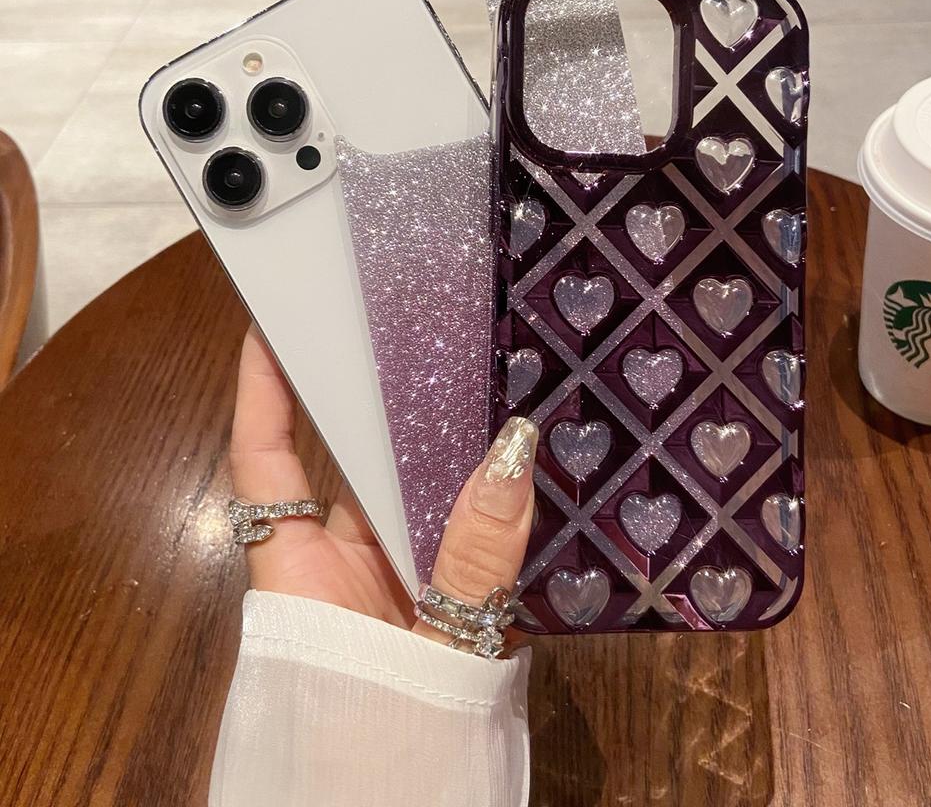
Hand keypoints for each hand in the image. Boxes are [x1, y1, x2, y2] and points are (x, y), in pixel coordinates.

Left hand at [229, 326, 537, 645]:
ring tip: (487, 382)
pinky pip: (454, 535)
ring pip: (412, 499)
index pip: (265, 462)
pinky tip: (521, 461)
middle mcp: (338, 566)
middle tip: (423, 333)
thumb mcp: (433, 653)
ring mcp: (386, 583)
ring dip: (448, 454)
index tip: (272, 325)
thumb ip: (473, 561)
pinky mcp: (430, 603)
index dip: (261, 391)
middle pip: (354, 465)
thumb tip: (512, 452)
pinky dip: (482, 503)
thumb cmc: (389, 754)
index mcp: (302, 575)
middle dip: (386, 405)